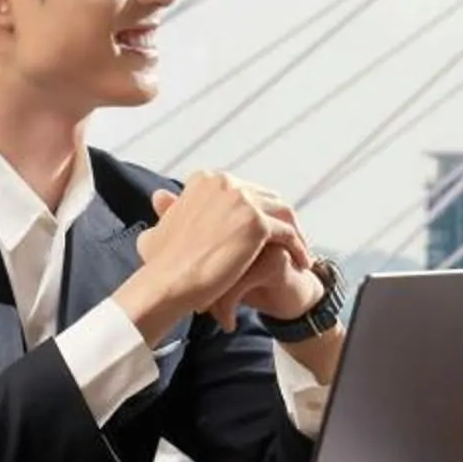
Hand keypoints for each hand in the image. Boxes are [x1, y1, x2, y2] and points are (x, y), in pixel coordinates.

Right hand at [117, 173, 310, 337]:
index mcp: (206, 179)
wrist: (167, 282)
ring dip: (295, 231)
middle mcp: (225, 182)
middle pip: (267, 198)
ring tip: (301, 252)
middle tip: (290, 240)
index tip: (264, 231)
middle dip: (280, 218)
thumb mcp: (160, 225)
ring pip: (283, 212)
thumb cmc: (160, 264)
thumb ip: (167, 210)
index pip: (245, 190)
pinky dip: (299, 247)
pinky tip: (302, 263)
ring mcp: (242, 200)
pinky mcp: (257, 222)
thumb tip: (160, 196)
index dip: (258, 210)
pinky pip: (289, 234)